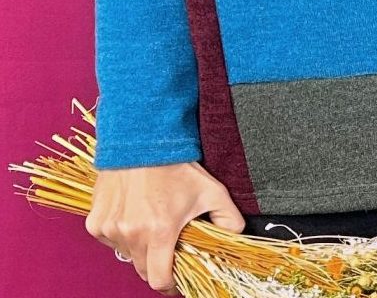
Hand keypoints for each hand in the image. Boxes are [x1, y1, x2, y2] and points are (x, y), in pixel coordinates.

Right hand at [86, 160, 245, 294]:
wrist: (141, 138)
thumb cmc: (176, 164)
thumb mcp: (210, 189)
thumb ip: (228, 217)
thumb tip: (236, 236)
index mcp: (160, 231)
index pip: (159, 279)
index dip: (170, 283)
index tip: (177, 277)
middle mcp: (131, 234)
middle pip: (143, 269)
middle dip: (157, 264)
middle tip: (168, 246)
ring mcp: (110, 228)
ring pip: (126, 254)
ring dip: (139, 247)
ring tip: (152, 222)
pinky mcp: (95, 221)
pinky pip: (109, 240)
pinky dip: (121, 234)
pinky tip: (133, 213)